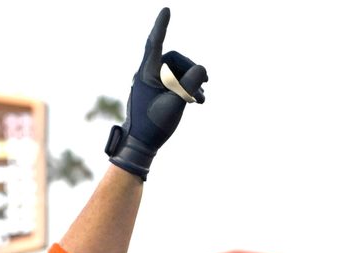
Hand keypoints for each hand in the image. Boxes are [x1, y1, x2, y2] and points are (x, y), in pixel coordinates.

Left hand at [105, 7, 207, 179]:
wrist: (139, 145)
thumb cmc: (154, 126)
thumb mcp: (176, 104)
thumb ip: (190, 84)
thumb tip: (202, 69)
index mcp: (146, 74)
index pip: (155, 44)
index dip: (162, 26)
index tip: (167, 10)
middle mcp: (147, 74)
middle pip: (175, 60)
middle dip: (192, 70)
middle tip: (206, 85)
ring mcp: (151, 83)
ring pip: (177, 72)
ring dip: (192, 82)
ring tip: (202, 99)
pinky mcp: (155, 91)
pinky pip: (173, 82)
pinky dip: (185, 88)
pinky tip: (197, 101)